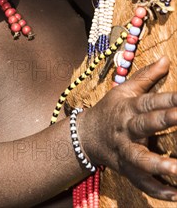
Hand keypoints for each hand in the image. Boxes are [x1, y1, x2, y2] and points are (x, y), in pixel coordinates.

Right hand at [79, 56, 176, 201]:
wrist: (86, 136)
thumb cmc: (111, 109)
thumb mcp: (125, 90)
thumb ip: (146, 76)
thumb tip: (166, 59)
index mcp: (129, 106)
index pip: (151, 100)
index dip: (170, 98)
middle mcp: (127, 128)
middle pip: (146, 124)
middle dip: (166, 121)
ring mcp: (125, 150)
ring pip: (141, 158)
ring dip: (160, 164)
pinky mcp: (126, 169)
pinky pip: (141, 182)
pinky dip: (158, 190)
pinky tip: (176, 194)